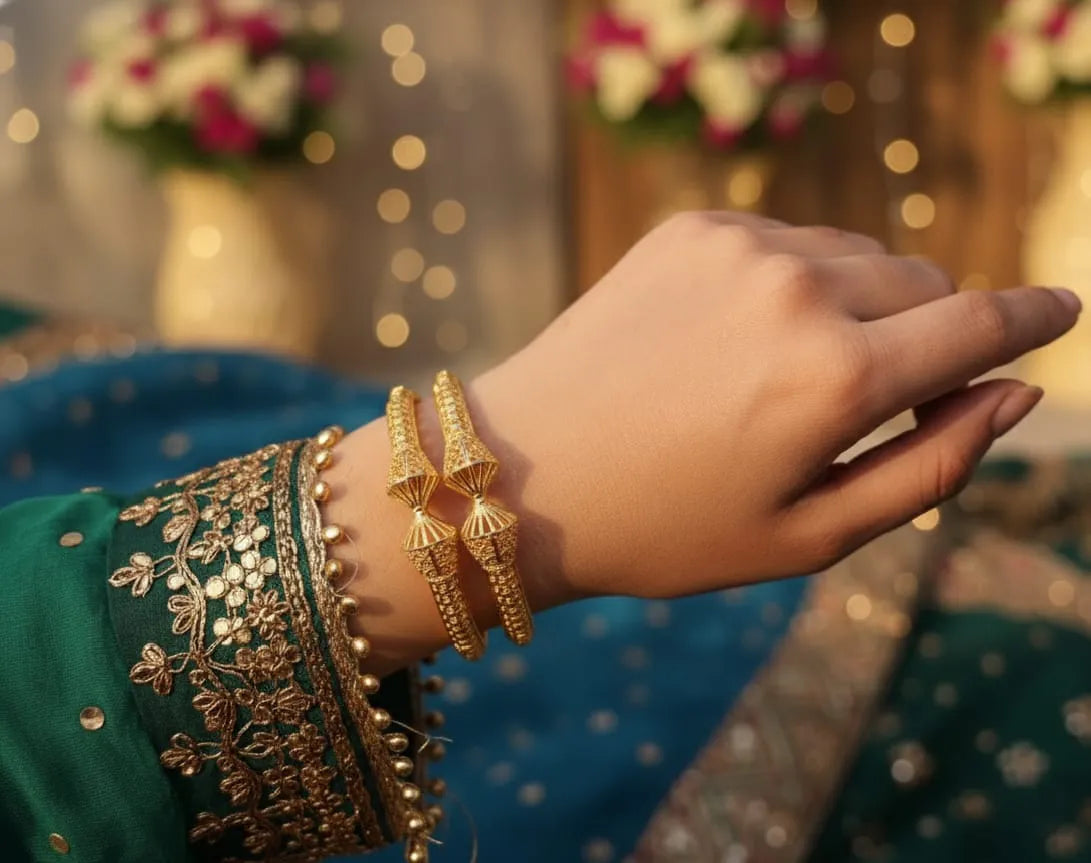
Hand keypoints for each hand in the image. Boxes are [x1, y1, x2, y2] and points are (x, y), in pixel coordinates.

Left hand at [472, 212, 1077, 600]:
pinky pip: (789, 242)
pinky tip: (734, 343)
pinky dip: (792, 284)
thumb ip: (931, 466)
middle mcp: (799, 290)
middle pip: (925, 285)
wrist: (520, 473)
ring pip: (858, 258)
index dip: (1032, 318)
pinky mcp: (692, 227)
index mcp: (837, 378)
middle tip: (868, 402)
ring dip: (856, 308)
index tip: (1063, 309)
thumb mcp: (808, 535)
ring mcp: (741, 246)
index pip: (981, 324)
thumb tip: (1014, 394)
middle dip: (926, 336)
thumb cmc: (667, 526)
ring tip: (783, 382)